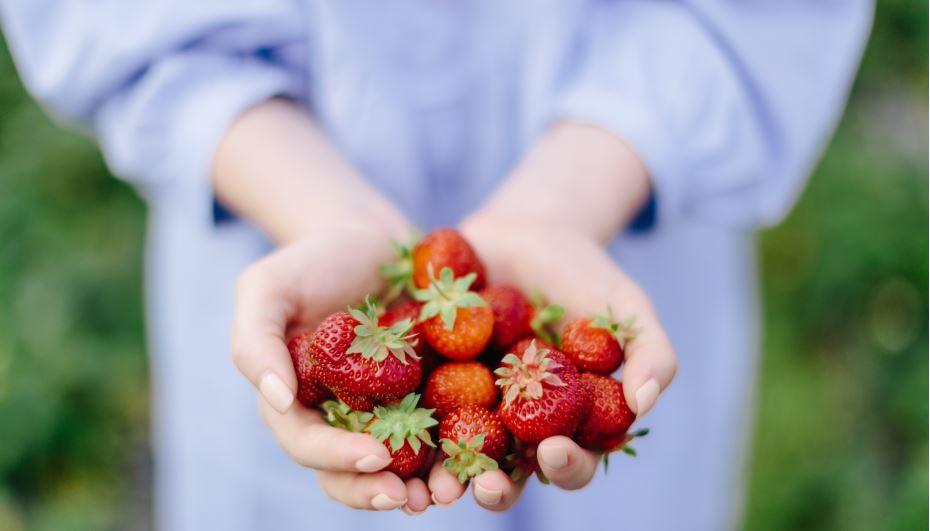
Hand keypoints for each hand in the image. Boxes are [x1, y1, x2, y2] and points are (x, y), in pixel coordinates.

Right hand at [231, 221, 432, 512]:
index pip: (308, 444)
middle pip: (350, 471)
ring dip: (420, 486)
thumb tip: (277, 399)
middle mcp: (340, 417)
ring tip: (447, 494)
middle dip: (376, 490)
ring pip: (397, 465)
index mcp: (297, 402)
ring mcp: (385, 410)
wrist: (369, 237)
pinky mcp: (426, 395)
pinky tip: (478, 458)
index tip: (375, 455)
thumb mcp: (266, 287)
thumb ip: (255, 341)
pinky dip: (455, 450)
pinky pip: (440, 431)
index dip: (337, 458)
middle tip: (411, 499)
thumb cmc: (312, 260)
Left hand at [426, 215, 677, 510]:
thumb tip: (643, 406)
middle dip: (496, 487)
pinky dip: (401, 422)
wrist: (527, 230)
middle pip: (506, 472)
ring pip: (453, 453)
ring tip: (435, 484)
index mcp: (563, 422)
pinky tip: (390, 430)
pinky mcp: (426, 376)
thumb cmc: (585, 276)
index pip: (570, 461)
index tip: (555, 449)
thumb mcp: (628, 310)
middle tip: (486, 485)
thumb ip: (650, 354)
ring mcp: (466, 403)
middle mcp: (512, 424)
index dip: (566, 466)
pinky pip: (411, 405)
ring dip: (444, 474)